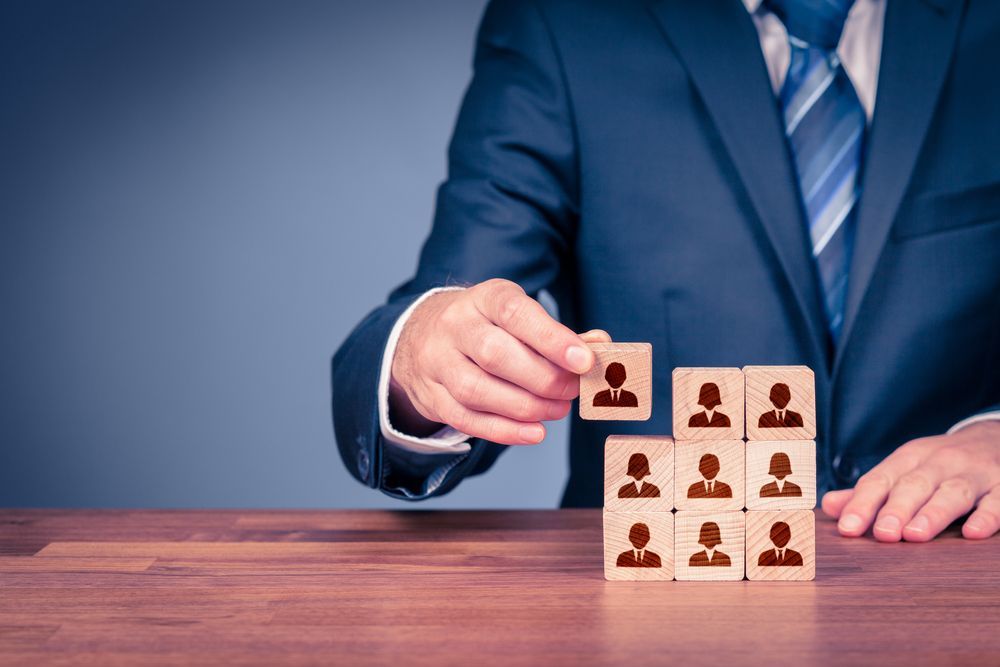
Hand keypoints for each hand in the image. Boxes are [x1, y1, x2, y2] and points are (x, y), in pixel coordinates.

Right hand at [389, 279, 609, 444]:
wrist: (421, 337)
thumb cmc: (486, 327)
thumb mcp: (517, 315)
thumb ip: (559, 333)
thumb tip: (600, 346)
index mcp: (483, 298)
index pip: (515, 313)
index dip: (552, 338)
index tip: (585, 360)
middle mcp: (454, 326)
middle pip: (495, 354)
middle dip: (544, 379)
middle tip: (573, 391)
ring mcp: (436, 362)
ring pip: (477, 390)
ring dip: (526, 407)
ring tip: (556, 410)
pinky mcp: (431, 397)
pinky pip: (465, 419)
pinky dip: (503, 431)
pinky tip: (533, 432)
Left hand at [821, 421, 999, 540]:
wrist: (994, 437)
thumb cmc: (939, 463)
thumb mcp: (904, 469)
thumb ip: (870, 491)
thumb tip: (830, 507)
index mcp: (908, 459)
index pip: (880, 480)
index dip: (862, 504)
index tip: (847, 529)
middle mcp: (939, 463)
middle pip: (914, 485)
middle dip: (896, 508)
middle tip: (883, 534)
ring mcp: (973, 474)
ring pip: (953, 492)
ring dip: (934, 513)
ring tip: (916, 535)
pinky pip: (997, 501)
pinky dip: (987, 516)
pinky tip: (974, 533)